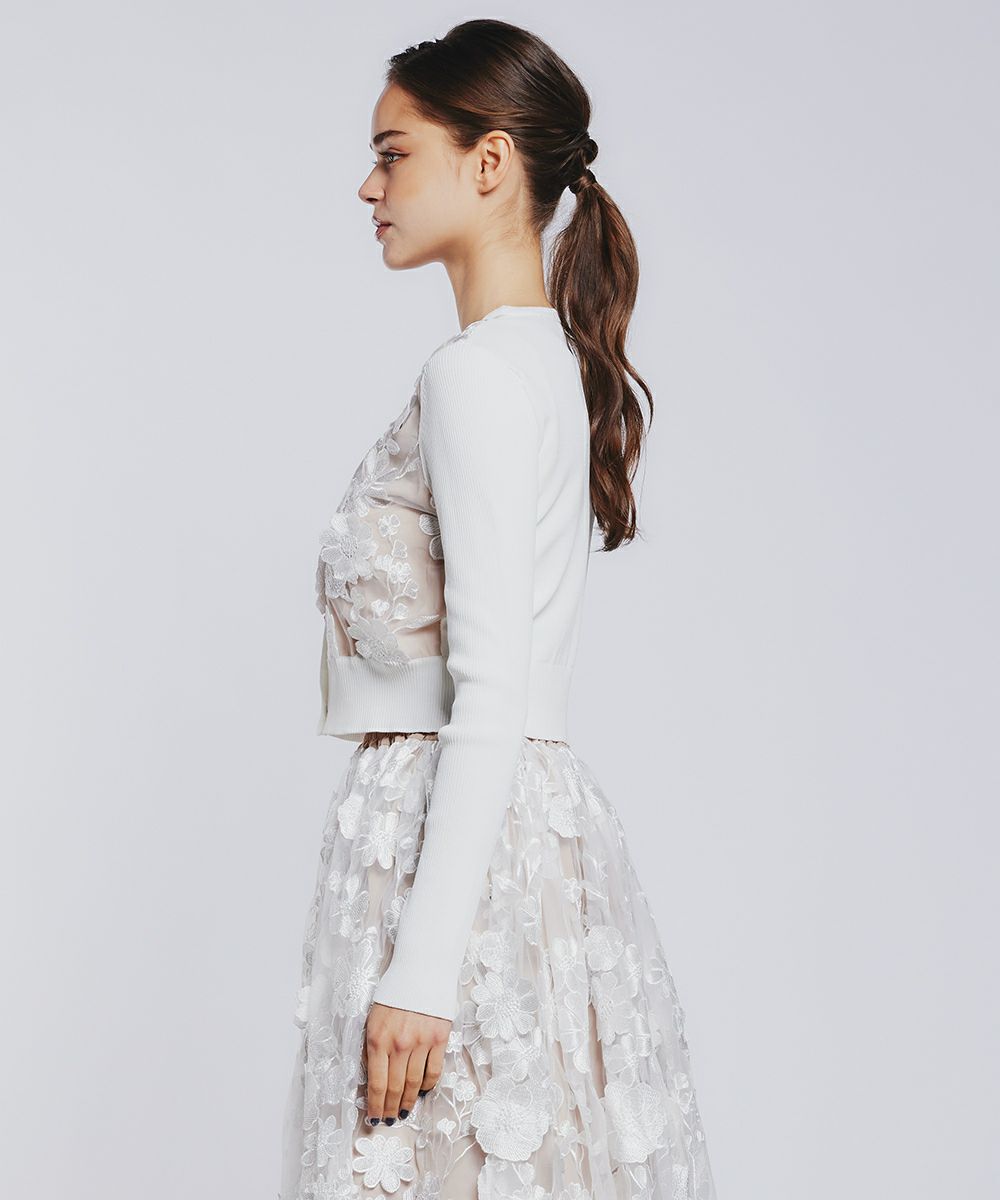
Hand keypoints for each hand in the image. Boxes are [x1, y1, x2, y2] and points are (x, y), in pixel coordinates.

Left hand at [363, 1001, 451, 1122]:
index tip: (374, 1119)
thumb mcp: (374, 1017)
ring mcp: (421, 1043)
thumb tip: (375, 1074)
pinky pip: (433, 1070)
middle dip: (391, 1108)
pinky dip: (428, 1085)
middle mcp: (399, 1045)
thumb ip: (373, 1045)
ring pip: (414, 1083)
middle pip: (395, 1088)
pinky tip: (422, 1091)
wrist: (421, 969)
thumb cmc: (394, 992)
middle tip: (389, 1121)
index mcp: (378, 1040)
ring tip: (404, 1111)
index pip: (377, 1084)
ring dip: (409, 1101)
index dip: (376, 1106)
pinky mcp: (439, 1039)